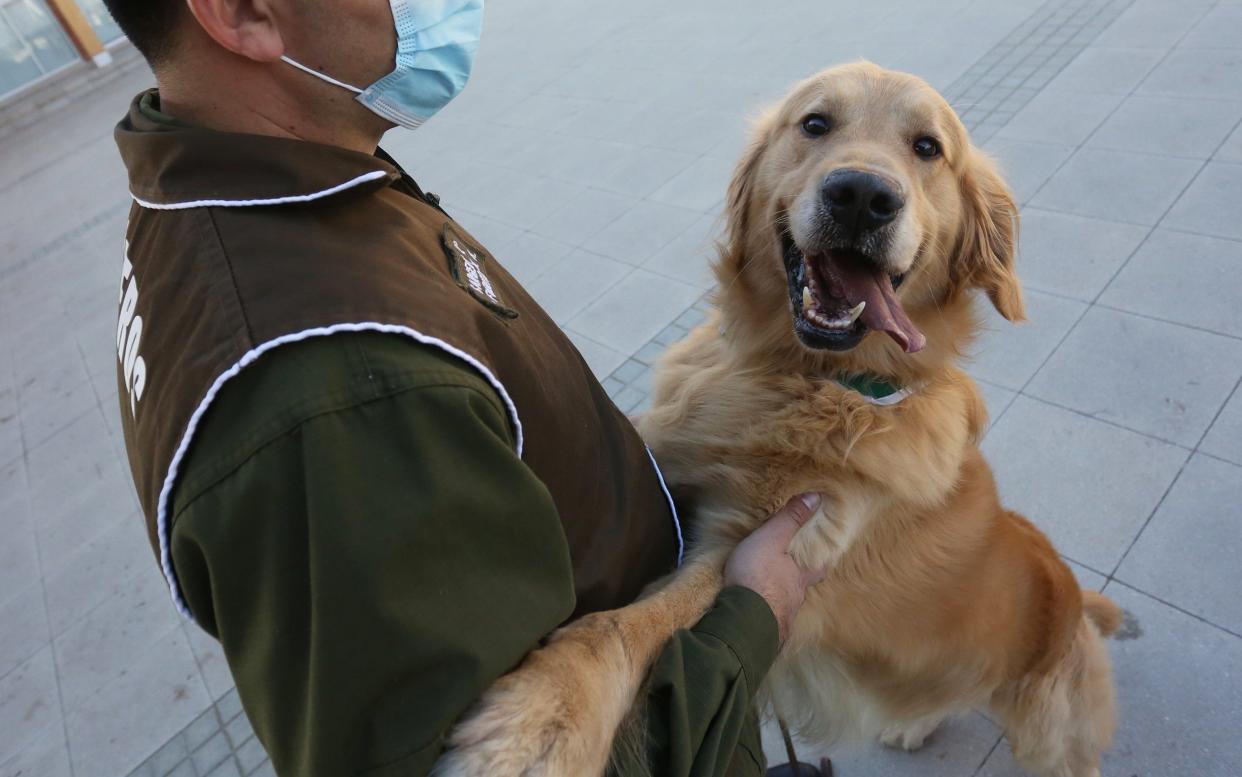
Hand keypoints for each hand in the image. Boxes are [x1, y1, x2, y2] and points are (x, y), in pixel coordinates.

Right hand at [723, 493, 828, 646]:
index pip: (818, 565)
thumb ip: (791, 519)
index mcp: (800, 574)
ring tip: (772, 589)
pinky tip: (758, 610)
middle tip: (796, 573)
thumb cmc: (759, 575)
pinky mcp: (765, 629)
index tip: (825, 553)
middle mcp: (795, 596)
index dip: (822, 558)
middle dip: (801, 579)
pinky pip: (769, 617)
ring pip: (786, 602)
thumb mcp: (773, 539)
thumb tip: (816, 497)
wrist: (743, 620)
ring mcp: (782, 615)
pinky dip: (766, 611)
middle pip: (804, 586)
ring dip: (781, 596)